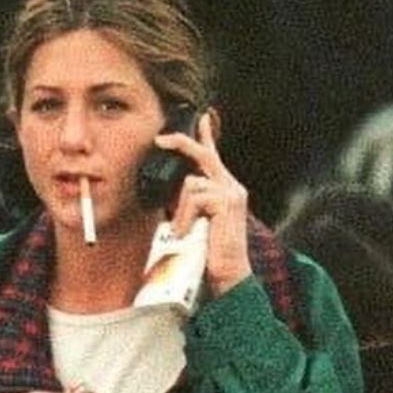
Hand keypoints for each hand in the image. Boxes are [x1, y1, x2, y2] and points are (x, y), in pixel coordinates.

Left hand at [158, 112, 251, 297]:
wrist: (228, 275)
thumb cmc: (210, 253)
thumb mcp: (195, 222)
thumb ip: (188, 204)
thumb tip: (169, 192)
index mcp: (226, 190)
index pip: (214, 157)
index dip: (206, 136)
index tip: (201, 117)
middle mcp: (233, 187)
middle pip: (204, 154)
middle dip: (181, 143)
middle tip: (160, 140)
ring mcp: (231, 193)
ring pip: (191, 183)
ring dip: (179, 209)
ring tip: (181, 231)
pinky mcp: (226, 202)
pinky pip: (195, 196)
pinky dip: (185, 216)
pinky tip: (186, 232)